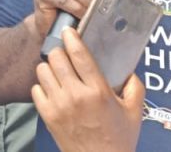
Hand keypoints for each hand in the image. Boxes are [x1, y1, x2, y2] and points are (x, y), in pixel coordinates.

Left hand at [31, 27, 144, 151]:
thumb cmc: (118, 140)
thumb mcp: (134, 112)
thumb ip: (135, 87)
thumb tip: (128, 70)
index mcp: (98, 92)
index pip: (80, 55)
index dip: (72, 38)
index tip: (69, 31)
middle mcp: (76, 95)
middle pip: (56, 57)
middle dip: (60, 53)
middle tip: (64, 56)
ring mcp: (59, 105)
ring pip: (43, 70)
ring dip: (50, 68)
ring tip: (58, 74)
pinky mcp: (47, 115)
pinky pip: (35, 89)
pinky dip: (42, 87)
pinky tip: (53, 91)